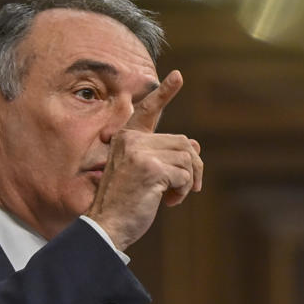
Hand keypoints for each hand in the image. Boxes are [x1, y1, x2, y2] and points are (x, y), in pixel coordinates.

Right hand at [85, 70, 204, 250]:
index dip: (164, 93)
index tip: (178, 76)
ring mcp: (140, 153)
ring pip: (188, 158)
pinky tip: (167, 201)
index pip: (147, 110)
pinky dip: (183, 191)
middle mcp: (131, 140)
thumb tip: (196, 146)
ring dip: (186, 182)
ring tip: (170, 196)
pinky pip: (185, 175)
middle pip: (183, 142)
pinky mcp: (151, 169)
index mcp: (126, 138)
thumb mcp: (144, 174)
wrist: (106, 226)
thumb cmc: (124, 203)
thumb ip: (163, 156)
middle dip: (192, 167)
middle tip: (183, 188)